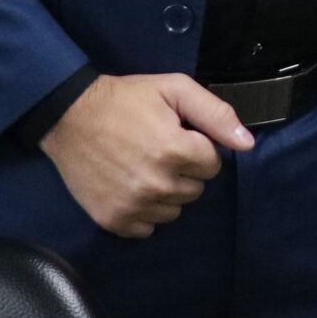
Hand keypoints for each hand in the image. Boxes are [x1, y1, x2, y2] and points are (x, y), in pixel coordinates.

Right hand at [41, 73, 254, 237]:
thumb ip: (216, 114)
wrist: (69, 116)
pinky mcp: (113, 219)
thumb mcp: (174, 89)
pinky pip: (147, 228)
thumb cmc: (126, 99)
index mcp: (175, 150)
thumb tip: (247, 144)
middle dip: (184, 171)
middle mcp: (156, 183)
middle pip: (195, 190)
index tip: (177, 136)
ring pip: (174, 211)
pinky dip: (144, 211)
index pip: (213, 166)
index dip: (198, 149)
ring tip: (144, 167)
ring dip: (166, 193)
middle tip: (158, 149)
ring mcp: (133, 205)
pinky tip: (131, 186)